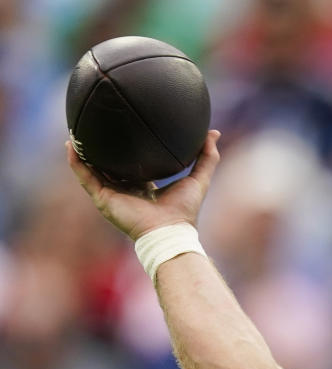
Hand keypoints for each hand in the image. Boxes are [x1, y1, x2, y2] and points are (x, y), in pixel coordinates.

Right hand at [66, 130, 220, 240]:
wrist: (170, 230)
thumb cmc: (185, 210)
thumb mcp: (199, 178)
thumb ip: (207, 156)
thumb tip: (213, 132)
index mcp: (144, 186)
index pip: (132, 165)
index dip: (127, 149)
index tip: (125, 130)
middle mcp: (125, 189)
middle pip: (109, 166)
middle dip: (101, 148)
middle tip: (95, 125)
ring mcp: (112, 194)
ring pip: (92, 169)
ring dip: (83, 151)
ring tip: (75, 130)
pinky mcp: (103, 199)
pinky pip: (85, 177)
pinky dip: (76, 162)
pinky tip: (70, 145)